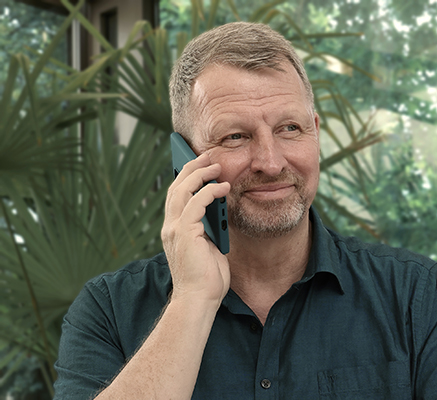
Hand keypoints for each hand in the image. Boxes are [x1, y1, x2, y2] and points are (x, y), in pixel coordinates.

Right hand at [161, 153, 230, 304]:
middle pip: (176, 187)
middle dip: (191, 168)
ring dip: (200, 174)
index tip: (196, 163)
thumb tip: (219, 210)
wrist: (200, 300)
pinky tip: (224, 187)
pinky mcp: (185, 233)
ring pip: (183, 190)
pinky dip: (210, 191)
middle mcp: (170, 227)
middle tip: (206, 156)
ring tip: (216, 165)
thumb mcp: (209, 246)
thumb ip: (209, 228)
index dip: (185, 177)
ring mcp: (175, 230)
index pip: (176, 196)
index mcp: (175, 230)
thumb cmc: (206, 278)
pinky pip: (196, 203)